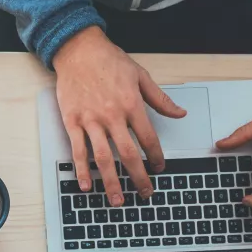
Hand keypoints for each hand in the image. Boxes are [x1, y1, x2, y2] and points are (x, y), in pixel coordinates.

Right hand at [53, 26, 185, 206]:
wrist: (79, 51)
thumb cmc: (109, 61)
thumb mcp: (140, 76)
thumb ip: (160, 99)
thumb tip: (179, 114)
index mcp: (131, 105)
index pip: (148, 138)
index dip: (156, 156)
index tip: (160, 168)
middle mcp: (112, 116)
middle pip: (128, 154)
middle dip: (138, 177)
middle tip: (145, 193)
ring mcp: (90, 121)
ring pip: (103, 158)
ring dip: (111, 182)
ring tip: (118, 200)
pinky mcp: (72, 122)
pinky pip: (78, 151)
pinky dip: (82, 170)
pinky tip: (87, 186)